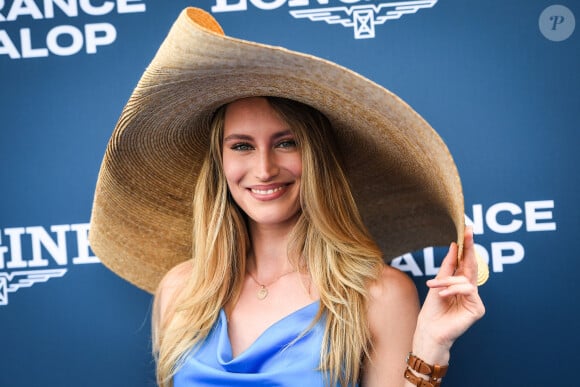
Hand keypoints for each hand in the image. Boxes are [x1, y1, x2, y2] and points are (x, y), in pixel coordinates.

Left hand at [413, 226, 485, 361]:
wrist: (429, 330)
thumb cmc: (432, 310)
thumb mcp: (437, 283)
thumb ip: (448, 266)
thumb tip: (454, 246)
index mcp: (460, 283)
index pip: (466, 262)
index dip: (467, 246)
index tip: (467, 230)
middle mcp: (470, 289)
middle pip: (472, 265)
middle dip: (469, 248)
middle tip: (468, 232)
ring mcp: (475, 299)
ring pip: (465, 279)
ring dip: (447, 281)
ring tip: (435, 288)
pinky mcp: (477, 308)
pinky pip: (468, 290)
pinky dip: (453, 290)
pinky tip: (443, 295)